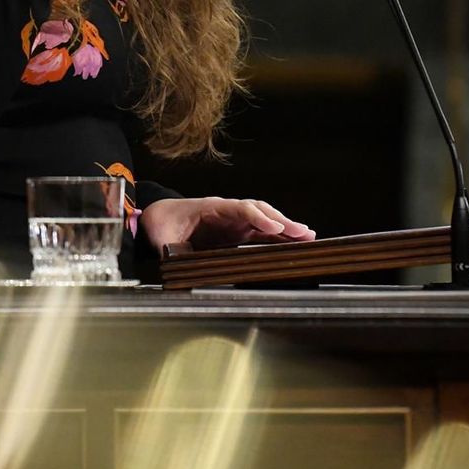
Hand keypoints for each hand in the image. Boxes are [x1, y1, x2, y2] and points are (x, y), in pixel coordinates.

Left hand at [139, 196, 315, 249]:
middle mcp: (228, 211)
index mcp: (212, 207)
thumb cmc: (162, 224)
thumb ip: (174, 249)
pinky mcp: (237, 232)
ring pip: (264, 221)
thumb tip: (184, 261)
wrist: (159, 217)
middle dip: (282, 221)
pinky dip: (278, 237)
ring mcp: (234, 221)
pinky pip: (261, 233)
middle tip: (304, 232)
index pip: (240, 209)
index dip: (258, 218)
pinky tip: (294, 244)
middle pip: (260, 212)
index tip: (274, 228)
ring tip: (308, 236)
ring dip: (286, 228)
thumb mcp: (163, 238)